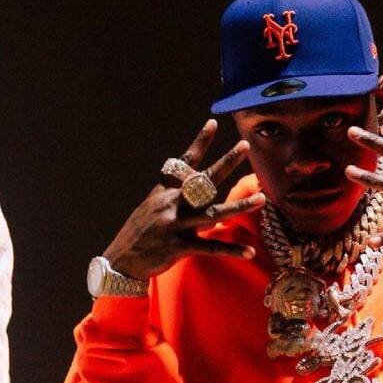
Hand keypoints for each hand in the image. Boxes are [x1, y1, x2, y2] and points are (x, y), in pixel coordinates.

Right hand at [103, 119, 265, 280]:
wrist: (120, 260)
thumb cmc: (140, 231)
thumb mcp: (151, 206)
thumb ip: (173, 192)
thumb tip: (195, 181)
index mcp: (165, 192)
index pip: (184, 162)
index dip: (199, 142)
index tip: (212, 123)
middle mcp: (171, 204)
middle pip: (203, 180)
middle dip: (226, 162)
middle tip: (245, 146)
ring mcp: (175, 225)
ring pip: (212, 214)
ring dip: (239, 206)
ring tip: (261, 198)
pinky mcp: (178, 247)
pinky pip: (209, 248)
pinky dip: (230, 250)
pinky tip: (249, 252)